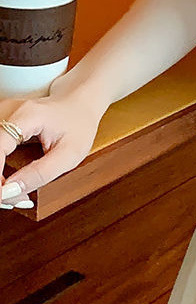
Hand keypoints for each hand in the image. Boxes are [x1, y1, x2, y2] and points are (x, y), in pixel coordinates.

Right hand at [0, 78, 101, 208]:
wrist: (79, 103)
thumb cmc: (78, 125)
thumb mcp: (68, 155)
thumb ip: (40, 174)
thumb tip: (10, 190)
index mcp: (26, 116)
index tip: (3, 197)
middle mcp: (9, 110)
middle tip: (13, 199)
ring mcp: (2, 114)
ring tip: (13, 192)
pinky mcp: (1, 122)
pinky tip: (9, 181)